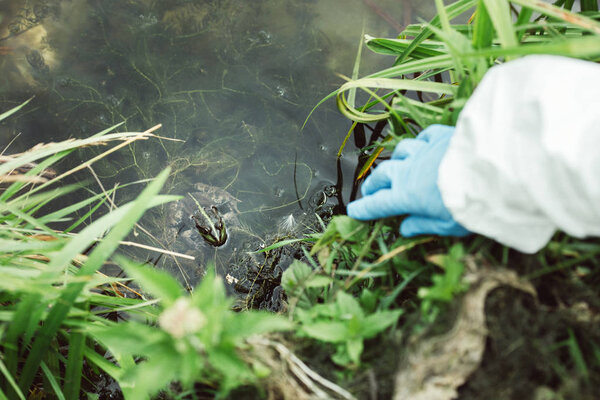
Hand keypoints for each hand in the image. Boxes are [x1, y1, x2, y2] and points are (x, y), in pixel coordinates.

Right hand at [347, 125, 469, 236]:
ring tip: (396, 167)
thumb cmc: (468, 206)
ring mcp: (423, 152)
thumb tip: (404, 229)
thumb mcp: (445, 226)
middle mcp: (408, 172)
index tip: (354, 211)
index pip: (377, 204)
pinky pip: (424, 137)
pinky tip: (423, 146)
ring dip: (395, 161)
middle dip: (373, 184)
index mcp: (406, 197)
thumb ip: (422, 225)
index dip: (364, 209)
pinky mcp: (440, 137)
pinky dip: (420, 143)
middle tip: (369, 191)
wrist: (491, 174)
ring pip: (400, 151)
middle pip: (382, 175)